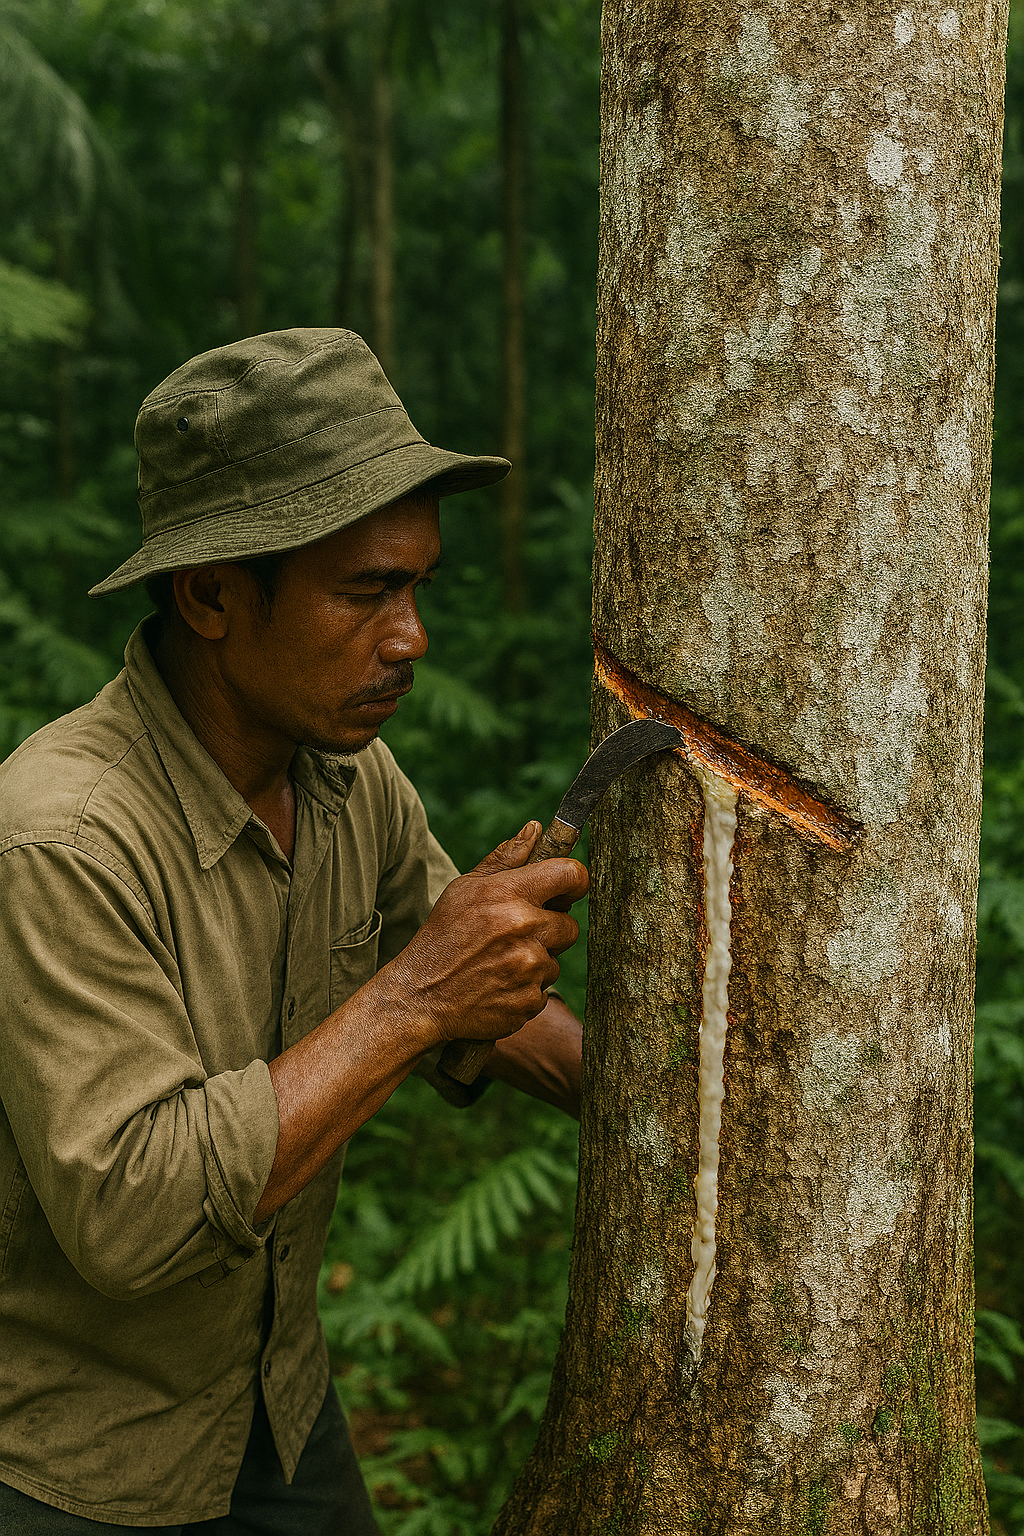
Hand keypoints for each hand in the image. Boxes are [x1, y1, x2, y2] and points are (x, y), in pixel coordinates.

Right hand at [380, 822, 588, 1046]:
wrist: (421, 996)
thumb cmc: (443, 936)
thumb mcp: (465, 889)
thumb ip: (505, 858)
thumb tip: (535, 829)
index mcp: (509, 894)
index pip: (571, 874)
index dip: (574, 882)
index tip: (567, 891)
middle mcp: (524, 929)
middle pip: (570, 926)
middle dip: (550, 930)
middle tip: (517, 935)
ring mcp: (528, 968)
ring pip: (555, 961)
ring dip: (535, 962)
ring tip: (500, 962)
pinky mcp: (529, 1001)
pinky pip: (543, 990)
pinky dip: (525, 989)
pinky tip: (498, 985)